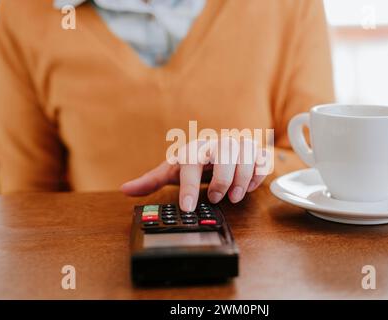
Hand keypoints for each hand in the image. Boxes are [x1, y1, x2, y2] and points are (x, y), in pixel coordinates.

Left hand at [121, 137, 269, 211]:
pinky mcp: (256, 151)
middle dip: (221, 181)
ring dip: (241, 181)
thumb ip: (152, 180)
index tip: (187, 208)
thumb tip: (125, 189)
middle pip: (224, 157)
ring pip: (246, 158)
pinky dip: (256, 177)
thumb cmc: (196, 162)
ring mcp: (239, 146)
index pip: (191, 163)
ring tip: (233, 197)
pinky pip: (262, 162)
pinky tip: (247, 187)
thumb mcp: (174, 170)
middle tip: (216, 199)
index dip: (189, 186)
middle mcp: (218, 144)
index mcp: (196, 149)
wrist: (222, 147)